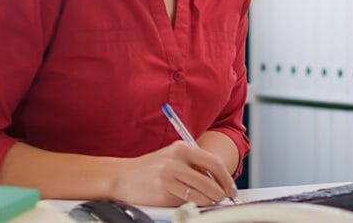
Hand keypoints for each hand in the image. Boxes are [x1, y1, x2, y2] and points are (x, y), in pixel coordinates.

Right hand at [114, 141, 236, 205]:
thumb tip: (218, 180)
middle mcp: (176, 160)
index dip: (226, 178)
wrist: (122, 176)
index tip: (230, 187)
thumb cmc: (150, 168)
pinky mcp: (162, 193)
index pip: (214, 163)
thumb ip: (194, 164)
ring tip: (208, 201)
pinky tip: (189, 202)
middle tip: (222, 198)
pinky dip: (191, 205)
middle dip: (220, 193)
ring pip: (200, 194)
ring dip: (208, 201)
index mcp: (182, 148)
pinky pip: (185, 202)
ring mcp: (168, 177)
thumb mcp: (173, 156)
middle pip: (210, 181)